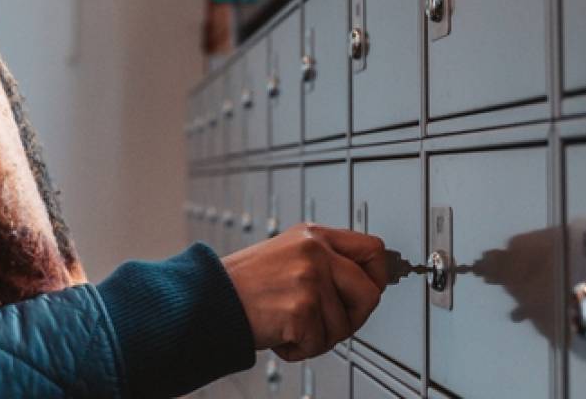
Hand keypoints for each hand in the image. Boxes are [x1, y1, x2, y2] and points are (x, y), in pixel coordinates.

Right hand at [220, 223, 388, 360]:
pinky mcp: (301, 309)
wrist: (208, 300)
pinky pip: (320, 344)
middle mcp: (315, 252)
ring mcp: (309, 279)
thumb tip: (365, 283)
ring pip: (344, 326)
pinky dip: (299, 350)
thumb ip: (325, 261)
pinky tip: (280, 335)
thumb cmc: (245, 284)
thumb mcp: (288, 253)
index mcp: (314, 235)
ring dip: (318, 337)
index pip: (373, 249)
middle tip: (325, 322)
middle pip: (370, 293)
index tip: (368, 291)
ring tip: (289, 325)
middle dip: (352, 317)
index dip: (377, 277)